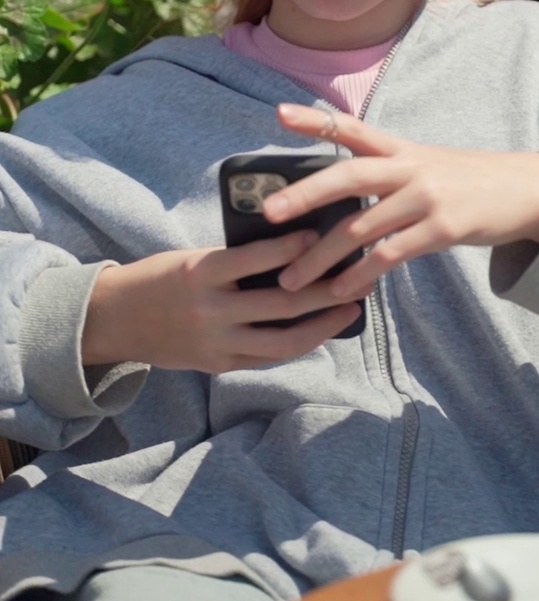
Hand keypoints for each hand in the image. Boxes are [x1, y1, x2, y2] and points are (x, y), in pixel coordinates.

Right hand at [82, 230, 363, 373]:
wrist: (117, 320)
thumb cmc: (162, 278)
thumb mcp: (194, 258)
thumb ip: (235, 261)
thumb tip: (292, 250)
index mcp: (202, 273)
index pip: (256, 258)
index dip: (293, 248)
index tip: (323, 234)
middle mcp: (211, 311)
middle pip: (282, 304)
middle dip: (327, 292)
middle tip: (359, 277)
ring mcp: (217, 344)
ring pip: (284, 342)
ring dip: (323, 326)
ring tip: (350, 309)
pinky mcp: (219, 365)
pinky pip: (269, 357)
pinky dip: (298, 344)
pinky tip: (321, 330)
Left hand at [265, 104, 538, 299]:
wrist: (525, 191)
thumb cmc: (466, 180)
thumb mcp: (425, 163)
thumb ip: (385, 171)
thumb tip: (337, 192)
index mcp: (400, 148)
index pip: (352, 128)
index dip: (316, 120)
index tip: (280, 113)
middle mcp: (408, 167)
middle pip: (348, 175)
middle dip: (305, 194)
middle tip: (269, 212)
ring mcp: (426, 197)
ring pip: (362, 225)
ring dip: (322, 256)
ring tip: (292, 280)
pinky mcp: (443, 228)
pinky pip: (391, 254)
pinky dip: (361, 274)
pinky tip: (341, 289)